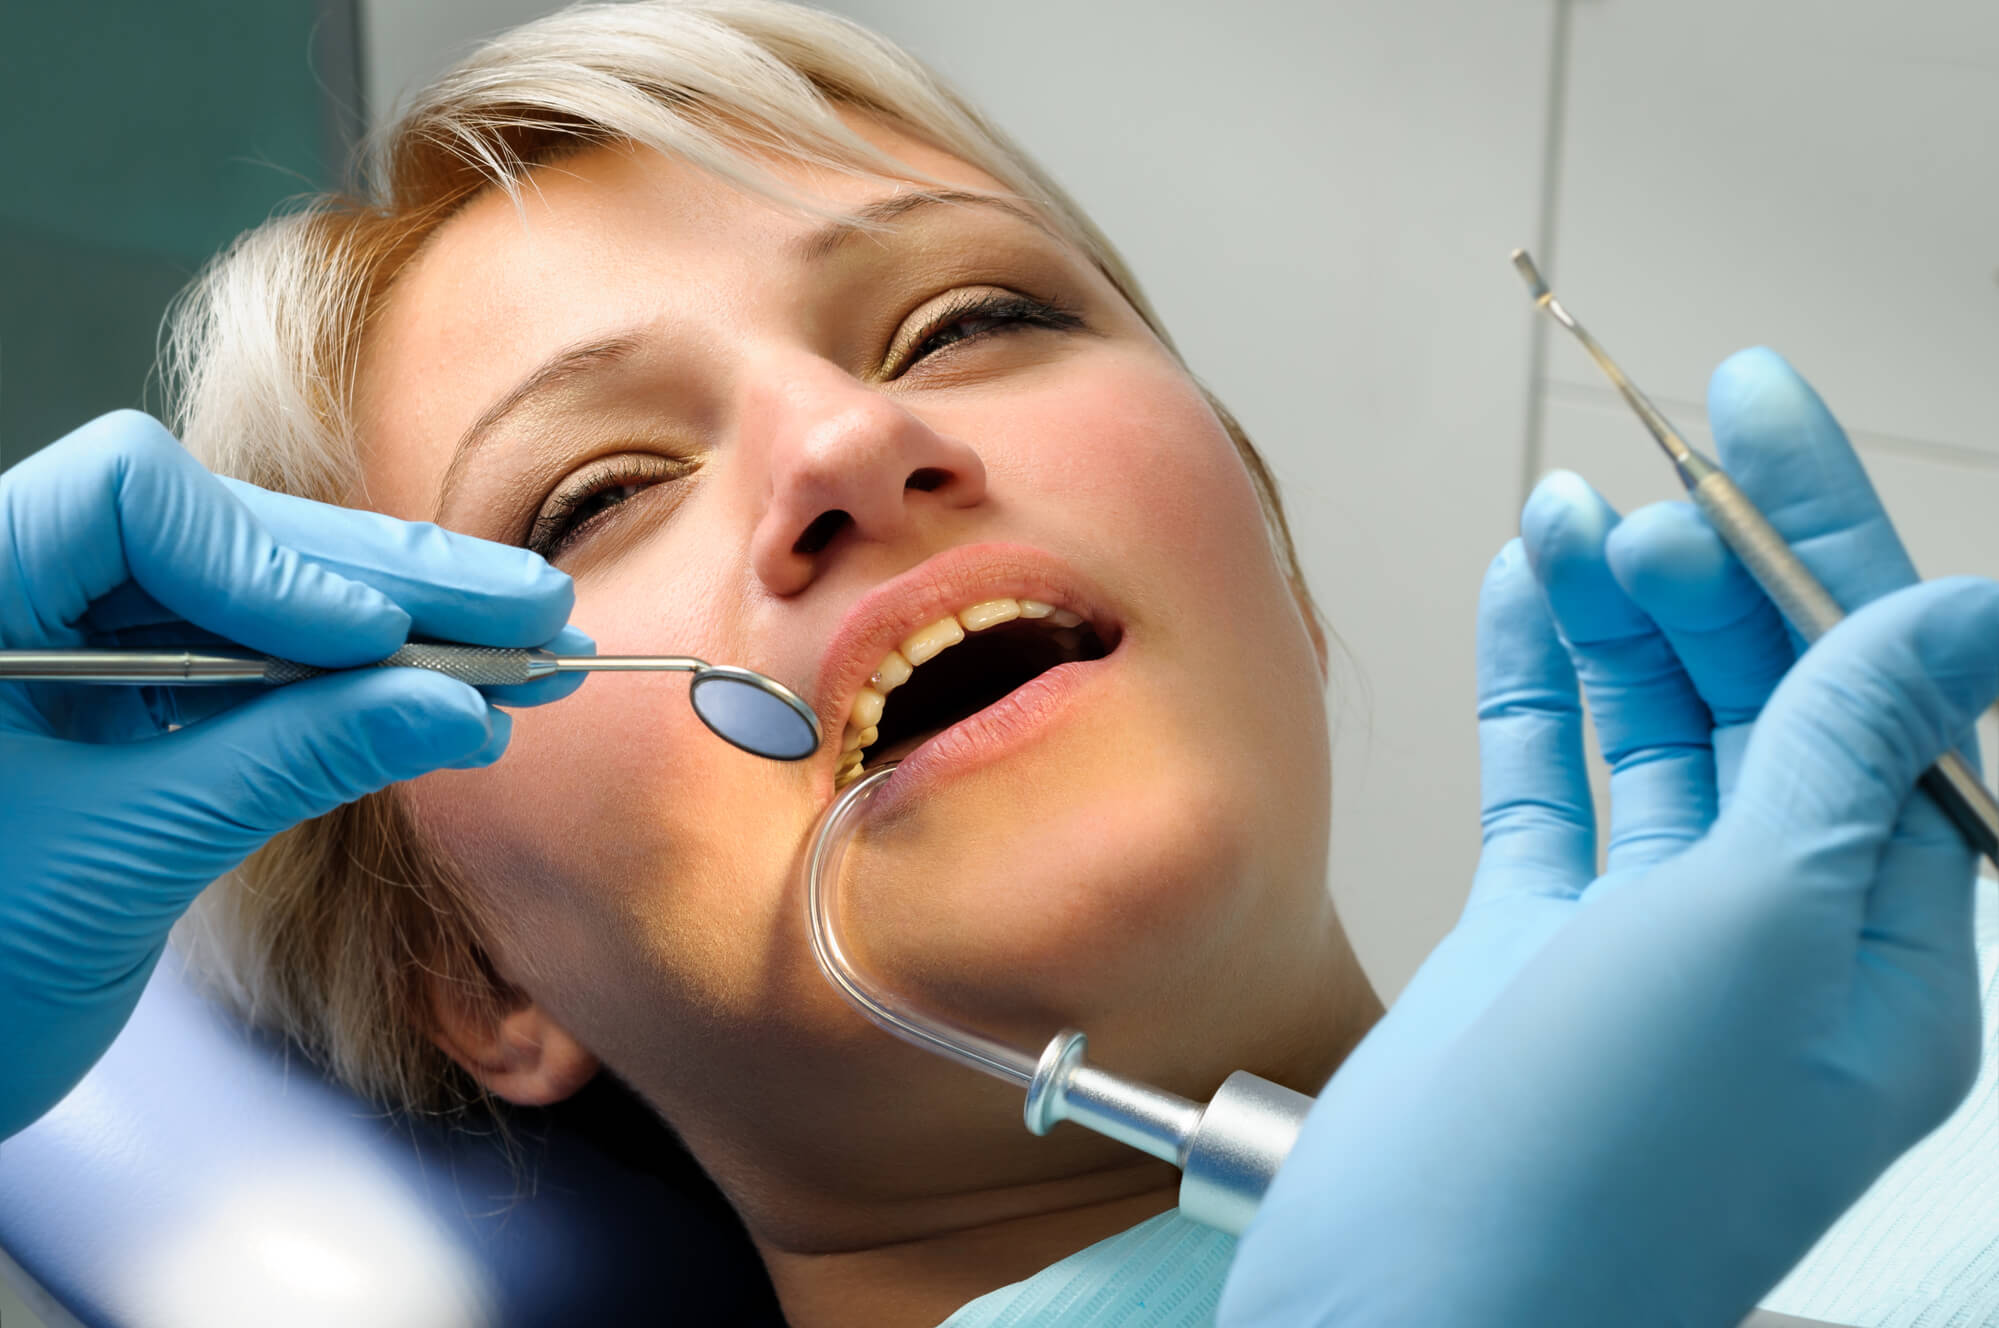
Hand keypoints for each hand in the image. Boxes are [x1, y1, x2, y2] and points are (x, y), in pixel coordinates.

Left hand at [1, 412, 582, 1139]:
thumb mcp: (126, 858)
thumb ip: (291, 763)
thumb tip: (455, 709)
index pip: (132, 500)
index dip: (267, 556)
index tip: (376, 636)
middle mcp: (21, 590)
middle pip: (226, 535)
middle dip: (386, 582)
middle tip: (529, 609)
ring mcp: (69, 645)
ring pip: (257, 595)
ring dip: (400, 630)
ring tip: (527, 651)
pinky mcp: (116, 704)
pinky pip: (250, 667)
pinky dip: (351, 688)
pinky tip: (454, 701)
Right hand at [1222, 349, 1994, 1324]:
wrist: (1410, 1301)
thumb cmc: (1598, 1168)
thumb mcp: (1758, 930)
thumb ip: (1848, 753)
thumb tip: (1961, 610)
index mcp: (1885, 947)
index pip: (1880, 694)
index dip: (1827, 542)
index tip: (1757, 412)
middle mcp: (1778, 936)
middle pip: (1761, 702)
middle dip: (1706, 579)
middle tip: (1641, 483)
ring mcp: (1647, 940)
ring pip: (1649, 733)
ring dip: (1609, 619)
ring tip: (1561, 520)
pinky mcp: (1535, 945)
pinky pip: (1549, 785)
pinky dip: (1533, 687)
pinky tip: (1517, 604)